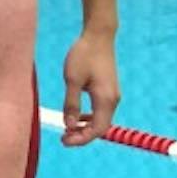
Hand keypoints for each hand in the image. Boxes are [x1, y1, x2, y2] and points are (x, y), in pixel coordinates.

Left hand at [62, 28, 120, 145]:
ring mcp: (113, 95)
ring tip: (68, 130)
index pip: (97, 129)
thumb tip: (69, 126)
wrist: (99, 36)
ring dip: (85, 127)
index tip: (64, 141)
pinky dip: (89, 117)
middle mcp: (113, 100)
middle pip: (100, 127)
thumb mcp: (72, 80)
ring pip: (101, 120)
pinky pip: (101, 111)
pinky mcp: (109, 90)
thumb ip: (71, 104)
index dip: (81, 139)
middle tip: (63, 138)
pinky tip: (77, 117)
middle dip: (82, 136)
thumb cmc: (84, 55)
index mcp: (105, 99)